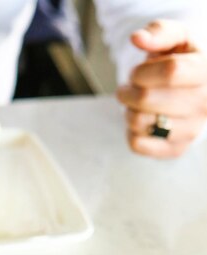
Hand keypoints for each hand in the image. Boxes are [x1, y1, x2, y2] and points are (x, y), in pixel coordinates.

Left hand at [116, 19, 206, 157]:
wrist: (193, 89)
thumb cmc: (181, 59)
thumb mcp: (176, 37)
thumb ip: (159, 32)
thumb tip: (138, 39)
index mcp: (206, 72)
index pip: (170, 72)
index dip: (142, 71)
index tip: (136, 72)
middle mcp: (204, 104)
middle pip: (146, 99)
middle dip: (127, 91)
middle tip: (129, 88)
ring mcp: (191, 130)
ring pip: (139, 123)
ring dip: (127, 111)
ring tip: (136, 103)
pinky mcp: (176, 150)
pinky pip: (137, 144)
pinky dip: (131, 132)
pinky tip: (142, 121)